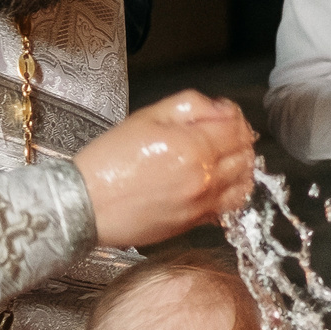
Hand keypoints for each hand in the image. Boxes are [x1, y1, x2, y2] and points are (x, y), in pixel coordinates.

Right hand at [77, 91, 254, 248]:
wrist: (85, 204)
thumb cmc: (110, 159)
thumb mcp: (146, 117)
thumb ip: (189, 106)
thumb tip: (221, 109)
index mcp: (193, 146)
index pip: (237, 128)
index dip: (234, 116)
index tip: (222, 114)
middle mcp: (204, 177)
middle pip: (245, 154)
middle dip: (240, 139)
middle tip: (224, 133)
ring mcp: (202, 204)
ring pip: (244, 183)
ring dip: (241, 166)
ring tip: (225, 157)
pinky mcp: (195, 223)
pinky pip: (230, 207)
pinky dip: (233, 192)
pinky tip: (220, 182)